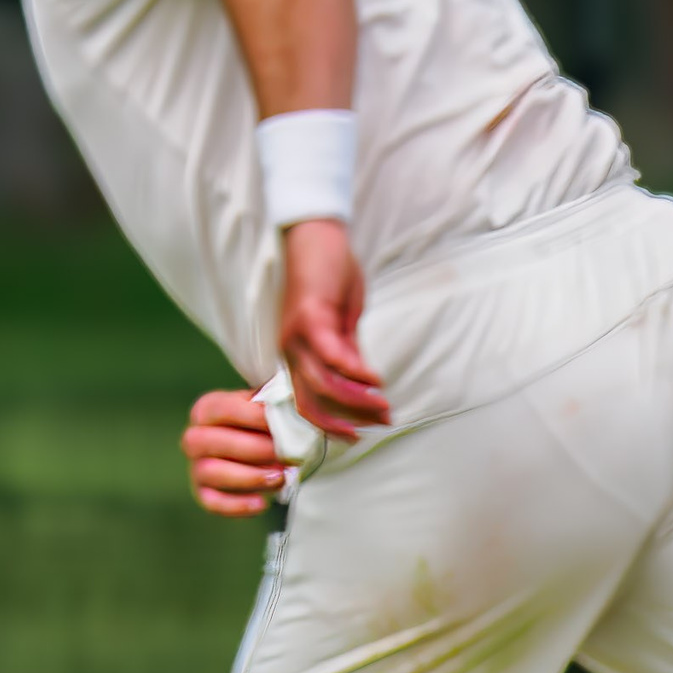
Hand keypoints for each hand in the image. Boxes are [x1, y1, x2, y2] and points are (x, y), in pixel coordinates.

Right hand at [182, 391, 287, 516]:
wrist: (264, 449)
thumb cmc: (265, 424)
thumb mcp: (268, 407)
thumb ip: (274, 405)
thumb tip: (290, 411)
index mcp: (206, 409)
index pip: (221, 409)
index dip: (251, 416)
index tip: (280, 423)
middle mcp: (194, 438)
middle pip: (209, 441)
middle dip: (251, 449)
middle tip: (283, 454)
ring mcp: (196, 467)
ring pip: (210, 472)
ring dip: (248, 476)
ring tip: (280, 478)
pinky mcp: (204, 493)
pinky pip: (213, 502)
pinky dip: (237, 505)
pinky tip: (262, 503)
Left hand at [278, 219, 389, 439]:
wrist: (315, 237)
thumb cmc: (329, 278)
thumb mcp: (341, 324)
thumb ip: (347, 353)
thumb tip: (361, 383)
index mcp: (294, 356)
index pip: (306, 404)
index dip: (331, 425)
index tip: (358, 436)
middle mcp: (289, 351)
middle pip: (312, 402)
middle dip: (348, 420)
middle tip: (381, 423)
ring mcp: (296, 336)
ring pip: (322, 384)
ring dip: (356, 400)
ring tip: (384, 405)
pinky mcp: (309, 317)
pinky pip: (330, 355)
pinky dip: (353, 371)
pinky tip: (375, 379)